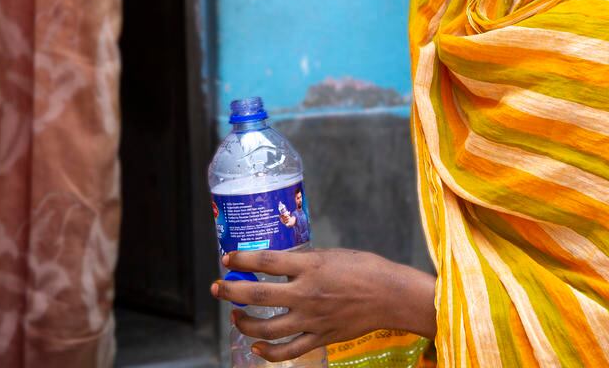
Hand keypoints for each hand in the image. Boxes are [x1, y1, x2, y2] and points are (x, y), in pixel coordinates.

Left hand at [210, 248, 425, 362]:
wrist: (390, 295)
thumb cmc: (365, 268)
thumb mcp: (332, 254)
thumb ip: (304, 261)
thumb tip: (279, 264)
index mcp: (310, 267)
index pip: (265, 262)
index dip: (242, 260)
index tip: (227, 259)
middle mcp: (306, 294)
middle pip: (257, 295)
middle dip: (231, 291)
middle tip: (218, 287)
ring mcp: (311, 319)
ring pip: (266, 329)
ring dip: (244, 323)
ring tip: (235, 315)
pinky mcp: (319, 337)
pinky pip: (288, 351)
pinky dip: (268, 353)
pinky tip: (257, 347)